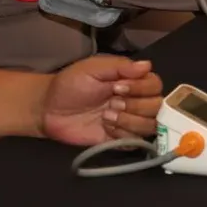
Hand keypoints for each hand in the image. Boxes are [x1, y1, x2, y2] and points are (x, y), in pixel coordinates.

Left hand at [41, 56, 162, 145]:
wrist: (49, 110)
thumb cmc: (71, 84)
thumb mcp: (92, 69)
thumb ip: (120, 66)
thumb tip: (147, 65)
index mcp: (132, 81)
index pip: (155, 85)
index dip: (141, 88)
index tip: (118, 87)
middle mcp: (135, 101)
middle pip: (157, 106)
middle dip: (135, 106)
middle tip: (111, 104)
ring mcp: (129, 122)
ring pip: (150, 125)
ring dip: (129, 121)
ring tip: (106, 117)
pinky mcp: (120, 140)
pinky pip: (136, 141)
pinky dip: (122, 135)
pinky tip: (105, 129)